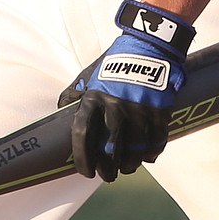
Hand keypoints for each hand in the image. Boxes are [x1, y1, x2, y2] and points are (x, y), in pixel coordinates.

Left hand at [57, 0, 193, 182]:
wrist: (148, 44)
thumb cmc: (114, 62)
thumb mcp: (89, 74)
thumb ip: (74, 94)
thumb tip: (59, 112)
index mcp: (94, 97)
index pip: (82, 134)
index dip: (82, 158)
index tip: (86, 171)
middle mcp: (115, 105)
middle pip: (109, 149)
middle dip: (107, 169)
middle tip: (108, 175)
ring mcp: (139, 108)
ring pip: (134, 150)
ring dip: (130, 164)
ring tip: (127, 168)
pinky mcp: (159, 109)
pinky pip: (156, 140)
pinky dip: (152, 152)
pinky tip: (147, 155)